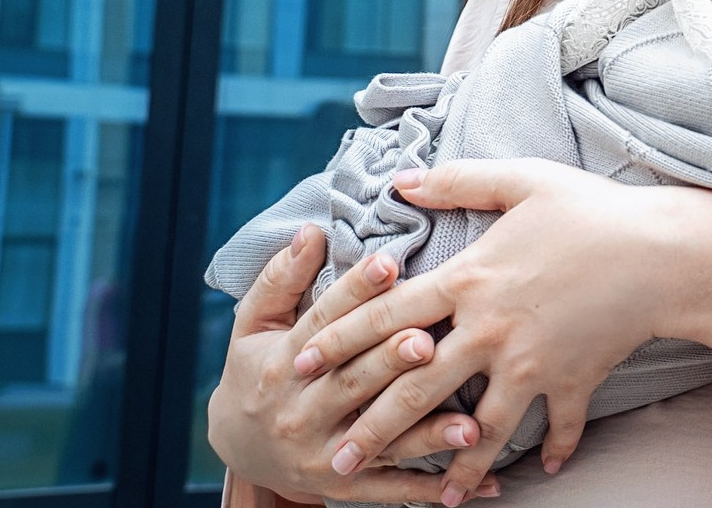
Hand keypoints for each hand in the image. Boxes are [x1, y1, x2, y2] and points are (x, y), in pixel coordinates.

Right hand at [207, 225, 493, 502]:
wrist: (235, 447)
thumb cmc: (257, 370)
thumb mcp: (254, 324)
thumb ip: (281, 278)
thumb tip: (311, 230)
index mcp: (284, 362)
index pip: (325, 323)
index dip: (356, 292)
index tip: (390, 264)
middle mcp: (301, 411)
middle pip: (353, 382)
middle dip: (392, 361)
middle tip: (431, 339)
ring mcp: (325, 453)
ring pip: (379, 441)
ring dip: (426, 434)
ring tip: (470, 423)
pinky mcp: (343, 486)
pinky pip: (392, 490)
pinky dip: (434, 490)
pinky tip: (476, 484)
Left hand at [293, 161, 711, 503]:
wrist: (664, 252)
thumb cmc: (593, 210)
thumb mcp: (523, 181)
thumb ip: (457, 181)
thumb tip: (400, 180)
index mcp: (470, 277)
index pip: (388, 315)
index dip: (340, 339)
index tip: (302, 366)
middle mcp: (490, 328)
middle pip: (415, 387)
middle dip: (371, 429)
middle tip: (335, 461)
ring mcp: (530, 361)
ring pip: (479, 426)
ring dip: (454, 465)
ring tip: (434, 500)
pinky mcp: (572, 379)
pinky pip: (557, 425)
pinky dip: (552, 449)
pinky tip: (539, 472)